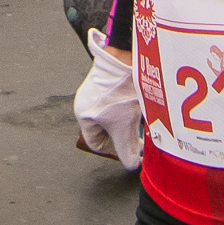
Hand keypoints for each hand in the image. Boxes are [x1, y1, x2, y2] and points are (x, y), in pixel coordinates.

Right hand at [72, 35, 142, 168]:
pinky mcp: (108, 79)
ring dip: (126, 121)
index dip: (113, 151)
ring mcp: (96, 89)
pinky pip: (115, 100)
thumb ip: (127, 150)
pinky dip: (126, 107)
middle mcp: (86, 101)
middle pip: (105, 129)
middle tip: (137, 138)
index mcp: (84, 115)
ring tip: (140, 121)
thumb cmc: (120, 91)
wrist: (127, 60)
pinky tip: (138, 106)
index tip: (127, 152)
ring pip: (112, 114)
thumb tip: (131, 165)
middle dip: (122, 135)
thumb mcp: (125, 127)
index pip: (95, 143)